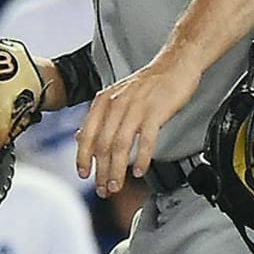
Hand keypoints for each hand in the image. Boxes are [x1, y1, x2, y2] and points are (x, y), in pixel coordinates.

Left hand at [74, 56, 200, 195]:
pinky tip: (139, 171)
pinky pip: (146, 140)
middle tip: (103, 189)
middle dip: (101, 171)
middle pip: (103, 144)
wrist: (175, 65)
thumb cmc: (148, 83)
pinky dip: (142, 158)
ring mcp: (135, 108)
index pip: (87, 134)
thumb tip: (79, 137)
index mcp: (103, 101)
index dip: (83, 157)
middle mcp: (116, 104)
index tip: (84, 174)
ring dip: (117, 170)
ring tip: (117, 185)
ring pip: (120, 145)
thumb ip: (99, 118)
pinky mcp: (155, 112)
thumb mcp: (116, 96)